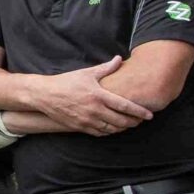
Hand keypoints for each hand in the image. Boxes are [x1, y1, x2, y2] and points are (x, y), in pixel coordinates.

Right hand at [31, 57, 152, 134]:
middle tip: (140, 120)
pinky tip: (112, 128)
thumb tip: (119, 59)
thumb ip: (106, 68)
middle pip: (121, 121)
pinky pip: (99, 133)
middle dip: (133, 122)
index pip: (125, 106)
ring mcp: (87, 120)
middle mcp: (94, 110)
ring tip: (128, 124)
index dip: (140, 112)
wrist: (44, 95)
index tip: (149, 114)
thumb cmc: (66, 82)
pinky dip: (109, 132)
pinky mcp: (79, 127)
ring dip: (122, 128)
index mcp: (99, 96)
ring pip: (111, 129)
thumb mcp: (87, 73)